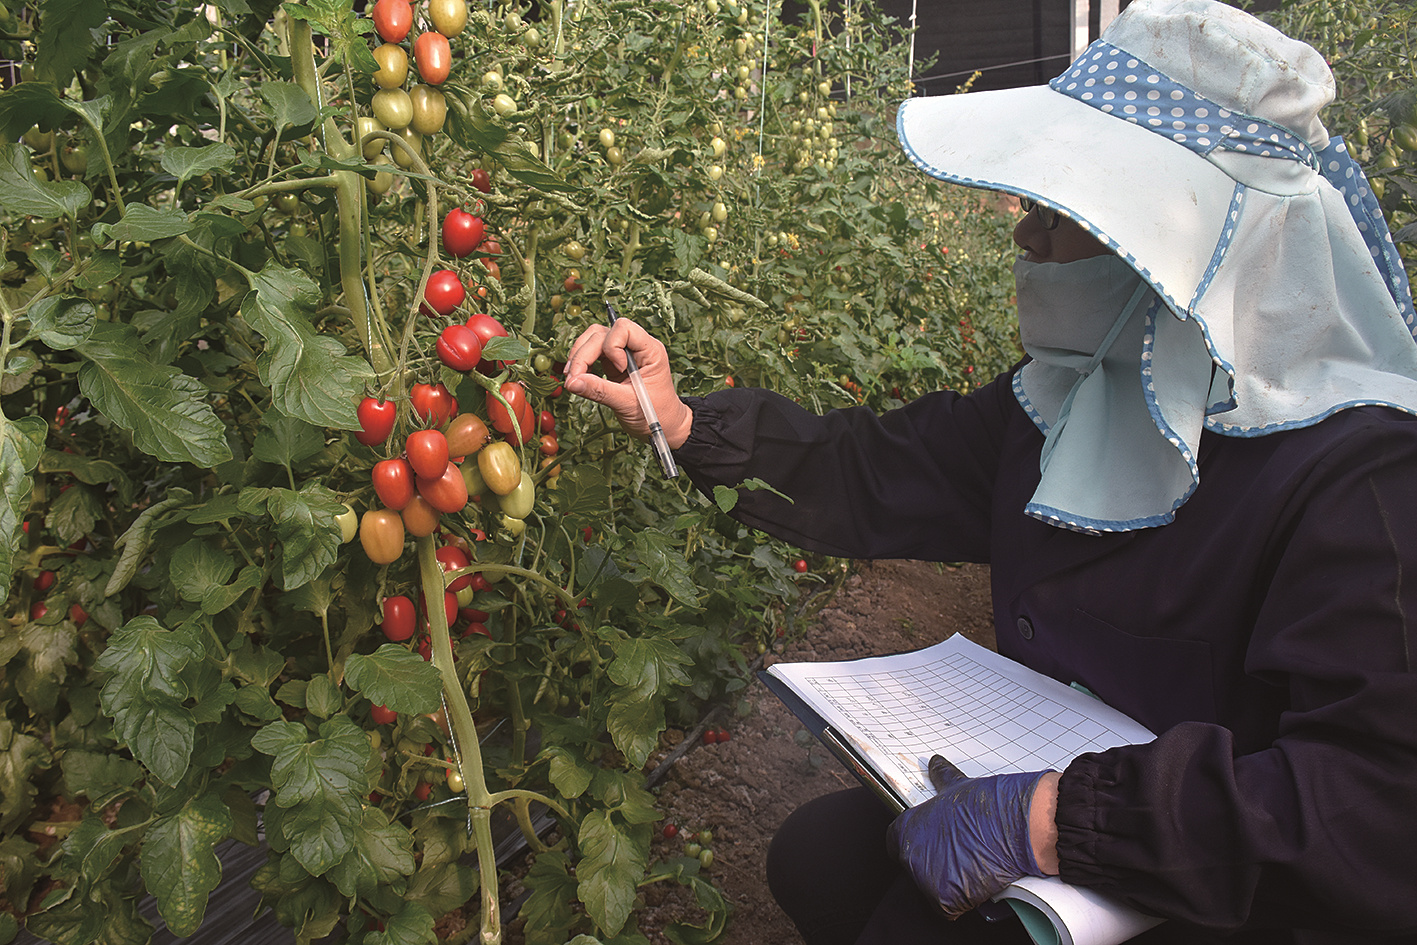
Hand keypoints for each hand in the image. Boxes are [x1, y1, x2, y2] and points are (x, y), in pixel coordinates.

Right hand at [563, 317, 693, 448]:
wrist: (663, 425)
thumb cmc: (656, 413)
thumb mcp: (628, 403)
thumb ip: (600, 391)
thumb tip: (572, 382)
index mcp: (650, 351)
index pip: (624, 328)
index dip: (612, 345)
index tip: (617, 369)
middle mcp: (636, 347)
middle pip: (601, 334)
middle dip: (584, 354)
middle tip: (574, 378)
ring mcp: (623, 353)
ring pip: (594, 339)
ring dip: (579, 356)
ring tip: (572, 378)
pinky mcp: (613, 363)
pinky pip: (593, 353)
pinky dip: (582, 363)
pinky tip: (578, 378)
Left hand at [886, 756, 1050, 919]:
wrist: (1015, 824)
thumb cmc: (988, 804)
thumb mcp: (956, 787)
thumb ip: (940, 778)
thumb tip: (935, 763)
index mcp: (907, 828)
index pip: (895, 845)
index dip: (917, 848)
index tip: (933, 849)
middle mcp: (910, 854)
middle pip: (914, 870)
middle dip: (934, 868)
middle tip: (960, 857)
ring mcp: (925, 878)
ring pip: (931, 891)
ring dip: (949, 885)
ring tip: (972, 867)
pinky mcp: (944, 898)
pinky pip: (948, 909)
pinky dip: (963, 901)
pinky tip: (977, 883)